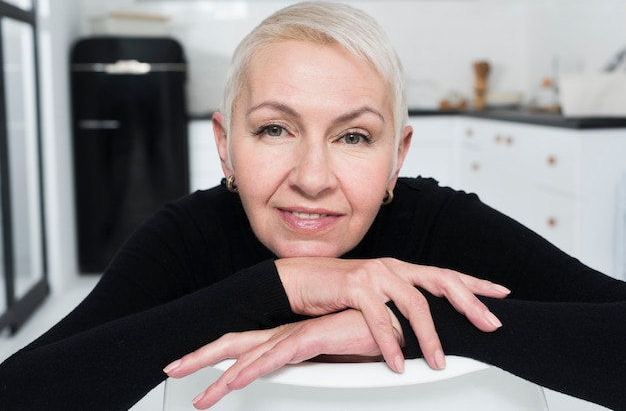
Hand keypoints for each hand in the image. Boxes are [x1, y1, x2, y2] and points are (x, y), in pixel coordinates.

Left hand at [165, 309, 397, 408]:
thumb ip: (313, 365)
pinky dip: (253, 370)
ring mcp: (294, 336)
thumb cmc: (362, 335)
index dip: (213, 356)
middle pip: (233, 345)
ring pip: (248, 356)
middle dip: (200, 358)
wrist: (388, 318)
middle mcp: (284, 335)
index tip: (192, 367)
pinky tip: (235, 380)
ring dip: (219, 375)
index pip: (242, 346)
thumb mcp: (329, 356)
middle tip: (172, 368)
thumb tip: (301, 376)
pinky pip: (275, 358)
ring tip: (198, 392)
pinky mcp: (310, 340)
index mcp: (285, 337)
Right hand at [275, 257, 509, 370]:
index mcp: (401, 269)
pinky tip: (396, 362)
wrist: (299, 279)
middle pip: (441, 281)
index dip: (475, 284)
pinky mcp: (354, 286)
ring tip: (438, 361)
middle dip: (470, 303)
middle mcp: (393, 267)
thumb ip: (399, 303)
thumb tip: (422, 325)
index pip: (446, 274)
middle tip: (491, 324)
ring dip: (429, 335)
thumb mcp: (376, 294)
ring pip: (413, 303)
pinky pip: (378, 318)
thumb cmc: (337, 290)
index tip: (502, 294)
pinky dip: (389, 342)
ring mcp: (374, 274)